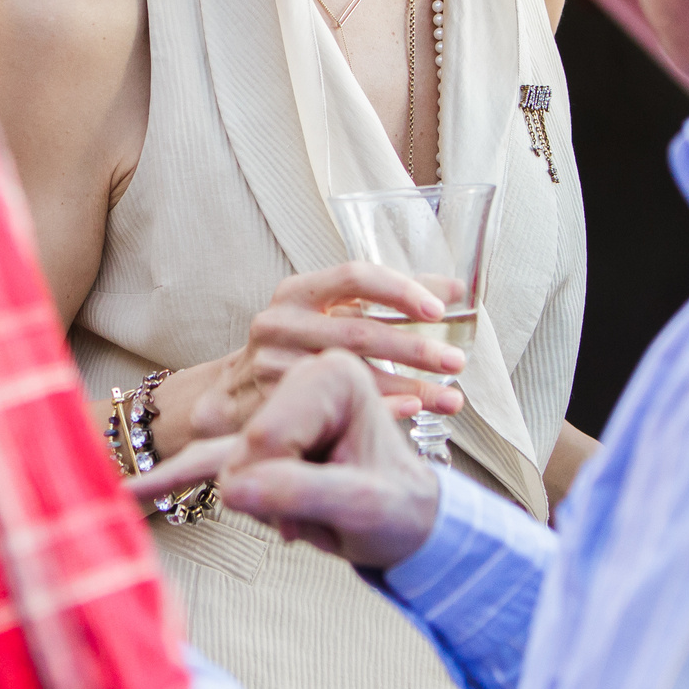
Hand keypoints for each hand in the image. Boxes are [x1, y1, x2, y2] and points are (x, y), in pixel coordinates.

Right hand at [129, 351, 442, 568]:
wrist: (410, 525)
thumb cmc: (402, 508)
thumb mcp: (368, 506)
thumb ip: (306, 491)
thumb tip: (234, 490)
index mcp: (332, 376)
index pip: (269, 433)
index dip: (281, 484)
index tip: (317, 510)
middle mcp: (299, 380)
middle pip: (244, 447)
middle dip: (267, 497)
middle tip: (311, 522)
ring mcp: (275, 411)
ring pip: (226, 461)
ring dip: (251, 503)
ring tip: (253, 517)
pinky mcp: (260, 440)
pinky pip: (205, 461)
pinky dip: (173, 479)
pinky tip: (131, 491)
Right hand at [154, 263, 465, 458]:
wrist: (231, 394)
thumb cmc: (298, 347)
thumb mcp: (333, 314)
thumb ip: (390, 299)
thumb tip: (455, 289)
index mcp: (299, 291)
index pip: (354, 276)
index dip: (399, 291)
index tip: (439, 313)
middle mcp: (280, 321)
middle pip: (358, 330)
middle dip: (416, 349)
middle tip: (456, 362)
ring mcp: (271, 364)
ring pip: (350, 373)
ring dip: (409, 386)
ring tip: (450, 399)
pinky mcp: (272, 402)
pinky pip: (335, 406)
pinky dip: (379, 408)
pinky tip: (412, 412)